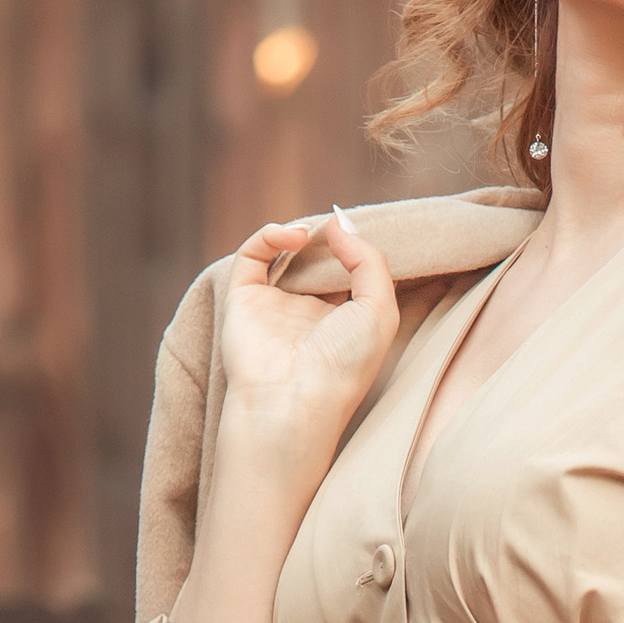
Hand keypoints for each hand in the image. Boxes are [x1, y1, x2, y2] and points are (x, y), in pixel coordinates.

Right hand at [214, 211, 399, 481]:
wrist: (291, 399)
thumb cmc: (343, 366)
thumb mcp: (380, 311)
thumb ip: (369, 261)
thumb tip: (340, 223)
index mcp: (345, 322)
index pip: (353, 275)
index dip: (359, 248)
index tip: (362, 230)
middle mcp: (309, 313)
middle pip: (319, 261)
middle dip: (330, 238)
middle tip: (340, 224)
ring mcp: (275, 306)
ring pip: (285, 254)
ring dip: (301, 233)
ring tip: (314, 232)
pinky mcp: (243, 299)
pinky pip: (252, 255)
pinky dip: (269, 235)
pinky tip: (295, 236)